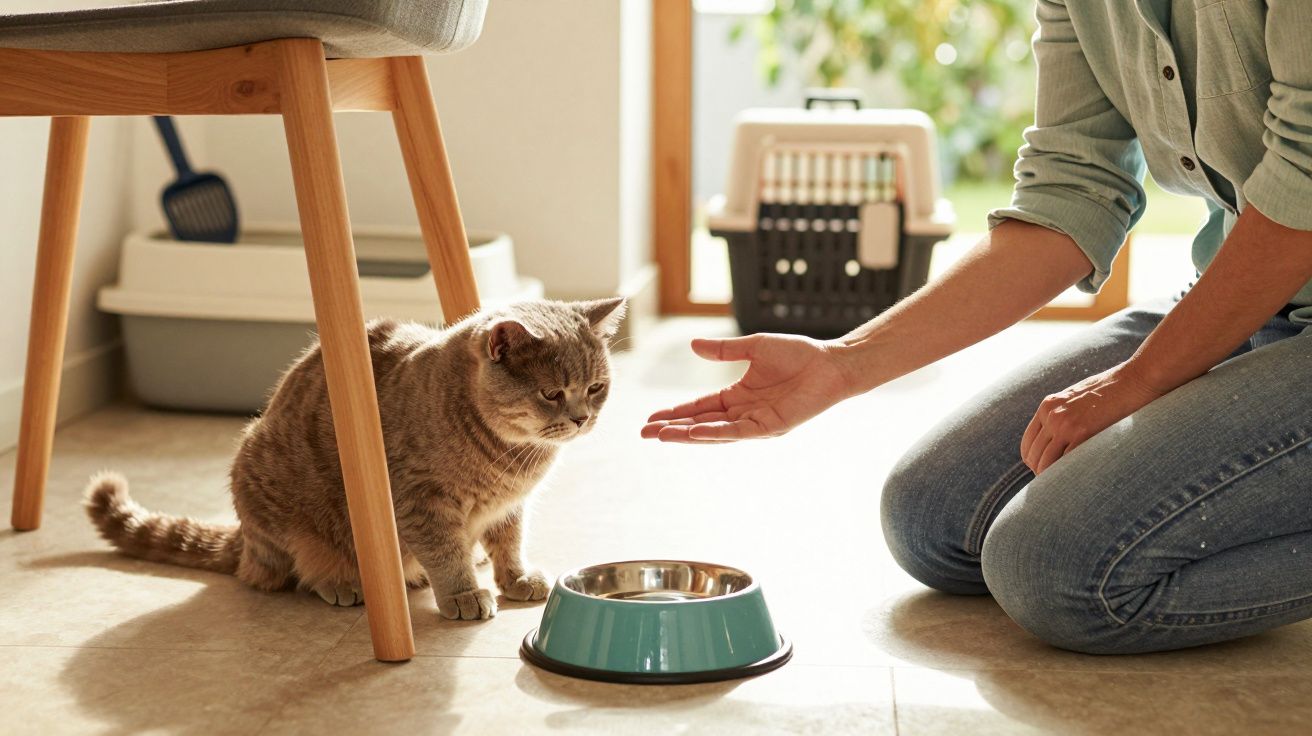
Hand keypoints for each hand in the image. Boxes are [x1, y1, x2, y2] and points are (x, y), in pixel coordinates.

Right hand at [640, 333, 853, 442]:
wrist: (829, 363)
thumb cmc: (797, 354)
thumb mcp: (754, 347)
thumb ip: (724, 350)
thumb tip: (692, 345)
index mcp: (737, 396)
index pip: (699, 408)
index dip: (675, 413)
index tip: (651, 419)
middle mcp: (743, 413)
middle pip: (700, 424)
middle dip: (673, 429)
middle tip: (645, 434)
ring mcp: (755, 422)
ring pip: (714, 432)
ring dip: (688, 435)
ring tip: (662, 436)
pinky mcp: (770, 427)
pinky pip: (738, 432)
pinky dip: (715, 434)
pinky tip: (695, 433)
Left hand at [1021, 362, 1163, 473]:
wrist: (1138, 378)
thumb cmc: (1115, 390)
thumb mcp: (1079, 398)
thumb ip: (1065, 415)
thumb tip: (1060, 440)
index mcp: (1048, 406)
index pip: (1028, 444)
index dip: (1034, 462)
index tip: (1046, 472)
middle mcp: (1051, 415)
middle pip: (1033, 457)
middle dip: (1042, 474)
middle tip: (1057, 487)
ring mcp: (1065, 424)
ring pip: (1045, 464)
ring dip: (1053, 479)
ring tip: (1068, 488)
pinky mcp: (1083, 432)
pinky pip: (1065, 463)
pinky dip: (1069, 475)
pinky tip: (1079, 481)